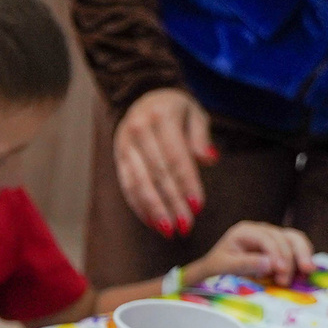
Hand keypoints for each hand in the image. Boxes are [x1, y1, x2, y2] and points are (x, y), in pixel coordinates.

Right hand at [113, 87, 213, 237]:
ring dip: (154, 209)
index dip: (186, 183)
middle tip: (186, 226)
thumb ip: (201, 136)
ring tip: (168, 230)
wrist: (143, 97)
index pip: (175, 157)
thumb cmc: (176, 111)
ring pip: (139, 183)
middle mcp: (138, 130)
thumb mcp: (194, 114)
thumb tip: (209, 159)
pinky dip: (140, 206)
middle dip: (172, 203)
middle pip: (157, 173)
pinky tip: (152, 222)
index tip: (198, 206)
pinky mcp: (118, 158)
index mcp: (160, 117)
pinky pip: (127, 185)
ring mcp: (124, 145)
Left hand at [191, 219, 312, 286]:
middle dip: (291, 258)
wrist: (217, 268)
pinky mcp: (282, 246)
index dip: (277, 253)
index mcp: (246, 231)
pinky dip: (303, 257)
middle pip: (285, 237)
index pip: (267, 239)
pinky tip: (303, 271)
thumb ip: (245, 264)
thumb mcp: (225, 266)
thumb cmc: (218, 265)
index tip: (280, 271)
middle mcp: (262, 230)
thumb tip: (270, 264)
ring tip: (306, 272)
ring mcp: (274, 236)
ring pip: (295, 239)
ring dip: (303, 255)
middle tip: (288, 279)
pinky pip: (298, 247)